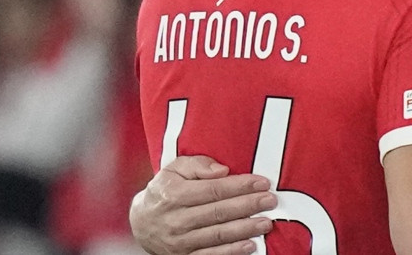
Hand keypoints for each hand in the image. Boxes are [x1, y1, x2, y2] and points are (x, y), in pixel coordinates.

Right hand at [130, 155, 275, 254]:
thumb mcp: (172, 170)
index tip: (261, 182)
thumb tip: (222, 170)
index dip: (240, 186)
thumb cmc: (164, 191)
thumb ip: (196, 165)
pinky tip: (250, 244)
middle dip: (248, 206)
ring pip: (217, 235)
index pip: (213, 190)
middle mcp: (176, 220)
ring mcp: (179, 242)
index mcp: (173, 195)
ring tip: (266, 222)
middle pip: (218, 212)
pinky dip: (232, 251)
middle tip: (270, 200)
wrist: (141, 223)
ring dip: (245, 229)